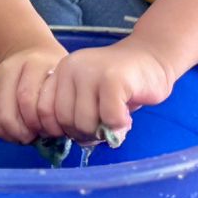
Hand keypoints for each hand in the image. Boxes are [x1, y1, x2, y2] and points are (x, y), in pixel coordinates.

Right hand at [0, 40, 67, 143]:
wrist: (33, 53)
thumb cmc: (54, 74)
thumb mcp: (63, 81)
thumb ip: (59, 102)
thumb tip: (53, 134)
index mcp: (34, 63)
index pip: (27, 99)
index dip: (38, 122)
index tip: (51, 132)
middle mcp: (11, 68)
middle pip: (7, 112)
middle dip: (22, 132)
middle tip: (36, 136)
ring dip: (12, 134)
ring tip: (27, 136)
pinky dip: (4, 132)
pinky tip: (18, 131)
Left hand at [35, 40, 174, 143]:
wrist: (153, 56)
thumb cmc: (121, 83)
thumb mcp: (90, 95)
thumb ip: (76, 114)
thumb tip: (74, 141)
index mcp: (61, 72)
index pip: (43, 111)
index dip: (58, 130)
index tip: (77, 132)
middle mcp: (72, 68)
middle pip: (64, 120)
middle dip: (83, 134)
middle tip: (102, 129)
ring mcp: (92, 72)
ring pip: (84, 122)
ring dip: (101, 132)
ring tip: (115, 122)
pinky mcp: (114, 79)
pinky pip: (109, 118)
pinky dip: (118, 125)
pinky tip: (126, 118)